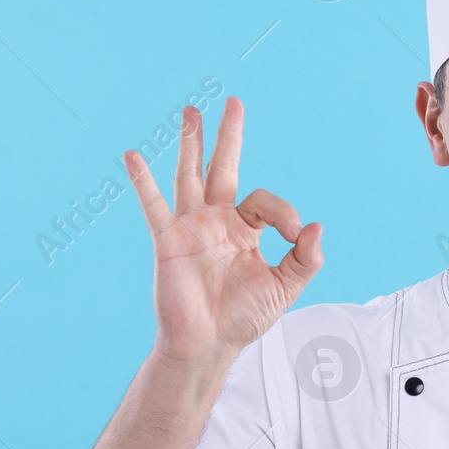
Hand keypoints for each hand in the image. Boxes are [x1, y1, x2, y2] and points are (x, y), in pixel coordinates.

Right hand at [124, 96, 323, 366]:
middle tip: (234, 102)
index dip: (283, 212)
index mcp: (244, 230)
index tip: (292, 235)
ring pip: (190, 175)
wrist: (207, 345)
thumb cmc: (242, 318)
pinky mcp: (168, 240)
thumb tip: (316, 225)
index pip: (264, 201)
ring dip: (190, 143)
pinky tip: (133, 156)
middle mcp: (216, 221)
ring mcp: (190, 227)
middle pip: (224, 168)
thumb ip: (305, 258)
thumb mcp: (285, 287)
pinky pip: (153, 206)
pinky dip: (142, 181)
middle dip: (229, 136)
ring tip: (191, 112)